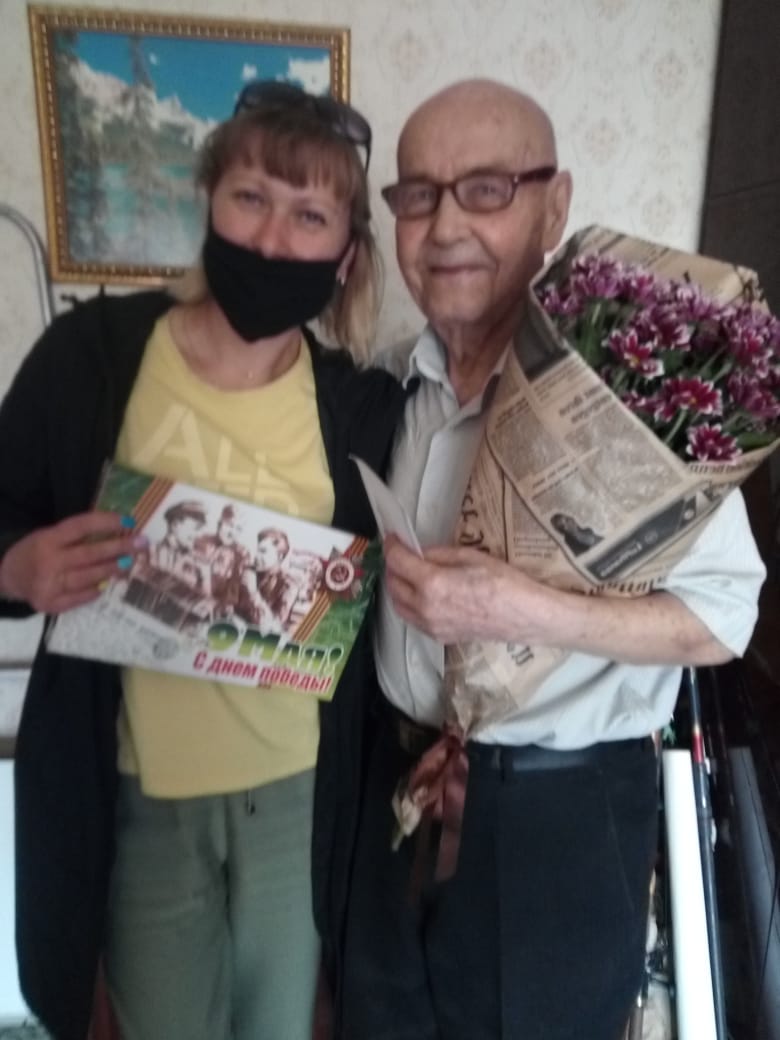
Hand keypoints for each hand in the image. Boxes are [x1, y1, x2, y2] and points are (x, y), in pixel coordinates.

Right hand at [0, 511, 146, 613]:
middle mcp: (48, 561)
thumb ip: (78, 535)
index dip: (106, 522)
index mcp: (48, 539)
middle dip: (119, 547)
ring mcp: (49, 585)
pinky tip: (108, 584)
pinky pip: (81, 597)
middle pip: (89, 554)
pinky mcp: (51, 604)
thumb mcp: (51, 535)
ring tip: (129, 563)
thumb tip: (118, 530)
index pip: (81, 527)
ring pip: (89, 577)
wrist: (9, 576)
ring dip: (113, 569)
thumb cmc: (38, 551)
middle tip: (141, 543)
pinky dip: (96, 591)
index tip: (130, 520)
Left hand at [384, 535, 528, 643]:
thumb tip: (420, 553)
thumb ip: (439, 554)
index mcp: (432, 583)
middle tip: (401, 554)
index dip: (392, 546)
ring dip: (397, 588)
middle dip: (393, 567)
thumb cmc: (504, 582)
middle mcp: (425, 608)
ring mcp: (432, 626)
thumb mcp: (471, 556)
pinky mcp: (440, 637)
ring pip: (399, 606)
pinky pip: (414, 620)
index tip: (393, 538)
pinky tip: (421, 596)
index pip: (398, 561)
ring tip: (408, 574)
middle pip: (393, 585)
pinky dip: (409, 605)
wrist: (525, 616)